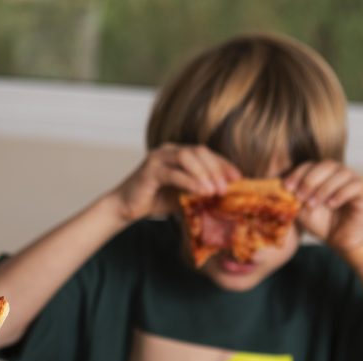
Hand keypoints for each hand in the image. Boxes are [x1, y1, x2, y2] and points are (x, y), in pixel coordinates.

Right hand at [110, 144, 241, 223]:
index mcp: (178, 153)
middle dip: (216, 169)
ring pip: (188, 157)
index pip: (206, 154)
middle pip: (199, 151)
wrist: (124, 207)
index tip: (238, 178)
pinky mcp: (149, 170)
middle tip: (226, 188)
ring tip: (214, 191)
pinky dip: (190, 181)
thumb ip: (199, 191)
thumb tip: (223, 197)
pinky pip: (174, 173)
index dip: (223, 164)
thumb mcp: (183, 195)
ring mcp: (158, 157)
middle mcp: (169, 150)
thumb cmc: (154, 201)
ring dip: (204, 173)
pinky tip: (201, 192)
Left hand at [283, 161, 362, 254]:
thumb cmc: (321, 222)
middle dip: (309, 180)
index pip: (310, 165)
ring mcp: (353, 181)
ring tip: (313, 204)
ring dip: (323, 189)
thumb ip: (294, 197)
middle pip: (326, 165)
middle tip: (300, 197)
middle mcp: (339, 174)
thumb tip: (279, 186)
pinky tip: (331, 204)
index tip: (287, 188)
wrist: (340, 238)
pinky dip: (340, 194)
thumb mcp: (302, 209)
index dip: (297, 174)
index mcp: (323, 175)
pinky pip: (355, 186)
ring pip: (341, 174)